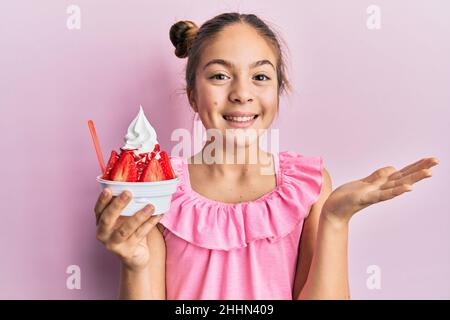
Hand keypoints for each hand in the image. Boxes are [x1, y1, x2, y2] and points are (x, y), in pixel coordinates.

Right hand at [94, 188, 162, 271]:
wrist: (135, 258)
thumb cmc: (129, 233)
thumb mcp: (125, 218)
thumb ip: (127, 206)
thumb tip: (140, 185)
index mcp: (101, 223)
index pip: (98, 210)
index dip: (102, 200)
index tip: (108, 189)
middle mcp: (103, 234)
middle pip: (107, 219)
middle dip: (117, 205)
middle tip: (129, 193)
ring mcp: (113, 244)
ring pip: (125, 229)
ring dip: (139, 216)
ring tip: (150, 206)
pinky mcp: (126, 252)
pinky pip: (140, 235)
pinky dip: (150, 224)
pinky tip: (158, 215)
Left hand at [322, 157, 439, 223]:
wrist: (333, 210)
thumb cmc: (347, 198)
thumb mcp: (364, 183)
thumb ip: (377, 177)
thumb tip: (393, 168)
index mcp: (381, 184)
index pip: (402, 173)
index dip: (416, 166)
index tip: (431, 159)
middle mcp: (381, 189)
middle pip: (404, 177)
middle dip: (420, 169)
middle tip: (437, 161)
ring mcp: (375, 194)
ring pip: (398, 185)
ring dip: (414, 179)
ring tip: (429, 173)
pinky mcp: (365, 198)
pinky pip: (383, 194)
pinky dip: (396, 191)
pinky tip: (407, 187)